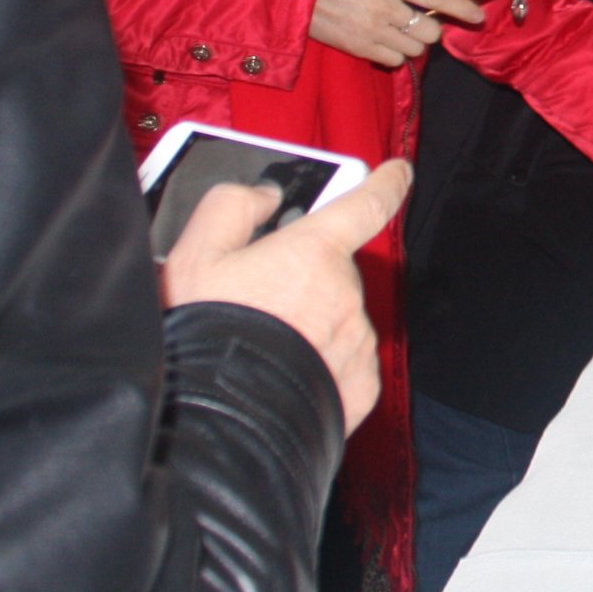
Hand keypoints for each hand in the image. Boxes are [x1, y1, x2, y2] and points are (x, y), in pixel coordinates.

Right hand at [162, 159, 410, 429]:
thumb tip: (264, 196)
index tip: (398, 172)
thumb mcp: (194, 256)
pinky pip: (346, 363)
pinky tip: (285, 375)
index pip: (365, 204)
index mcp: (314, 252)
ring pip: (339, 319)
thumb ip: (231, 207)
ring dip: (310, 325)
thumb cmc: (206, 334)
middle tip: (257, 302)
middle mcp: (347, 293)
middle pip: (334, 272)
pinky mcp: (361, 386)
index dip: (385, 183)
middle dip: (305, 280)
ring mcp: (357, 341)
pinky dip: (321, 365)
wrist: (218, 419)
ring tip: (264, 347)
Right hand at [310, 0, 484, 67]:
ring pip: (414, 49)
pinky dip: (394, 55)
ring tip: (400, 32)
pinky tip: (385, 43)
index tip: (476, 16)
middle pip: (429, 32)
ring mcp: (372, 30)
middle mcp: (386, 8)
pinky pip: (392, 60)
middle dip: (430, 28)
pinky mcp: (359, 48)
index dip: (460, 8)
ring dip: (413, 43)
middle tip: (420, 21)